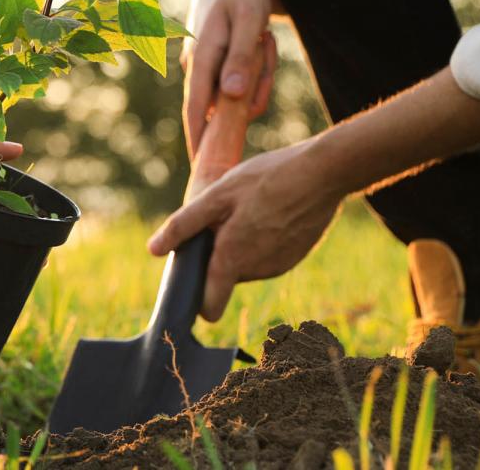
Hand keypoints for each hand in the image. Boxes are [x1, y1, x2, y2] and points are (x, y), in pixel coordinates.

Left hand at [147, 143, 340, 321]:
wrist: (325, 172)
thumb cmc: (266, 179)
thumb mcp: (218, 194)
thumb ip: (184, 225)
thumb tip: (153, 250)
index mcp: (233, 260)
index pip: (209, 307)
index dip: (196, 300)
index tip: (191, 285)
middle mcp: (257, 272)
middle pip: (225, 277)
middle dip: (218, 257)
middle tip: (221, 220)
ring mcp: (280, 266)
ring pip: (247, 265)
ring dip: (241, 246)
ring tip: (249, 210)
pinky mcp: (296, 256)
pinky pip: (268, 256)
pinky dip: (263, 241)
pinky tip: (270, 212)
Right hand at [181, 0, 278, 155]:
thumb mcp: (247, 20)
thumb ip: (239, 58)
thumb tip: (230, 97)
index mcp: (201, 59)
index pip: (195, 111)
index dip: (199, 143)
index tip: (204, 171)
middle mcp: (198, 68)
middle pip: (225, 105)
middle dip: (253, 90)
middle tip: (266, 45)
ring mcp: (206, 68)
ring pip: (239, 94)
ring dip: (260, 74)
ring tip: (264, 37)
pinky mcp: (217, 67)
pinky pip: (243, 82)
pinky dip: (258, 69)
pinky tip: (261, 40)